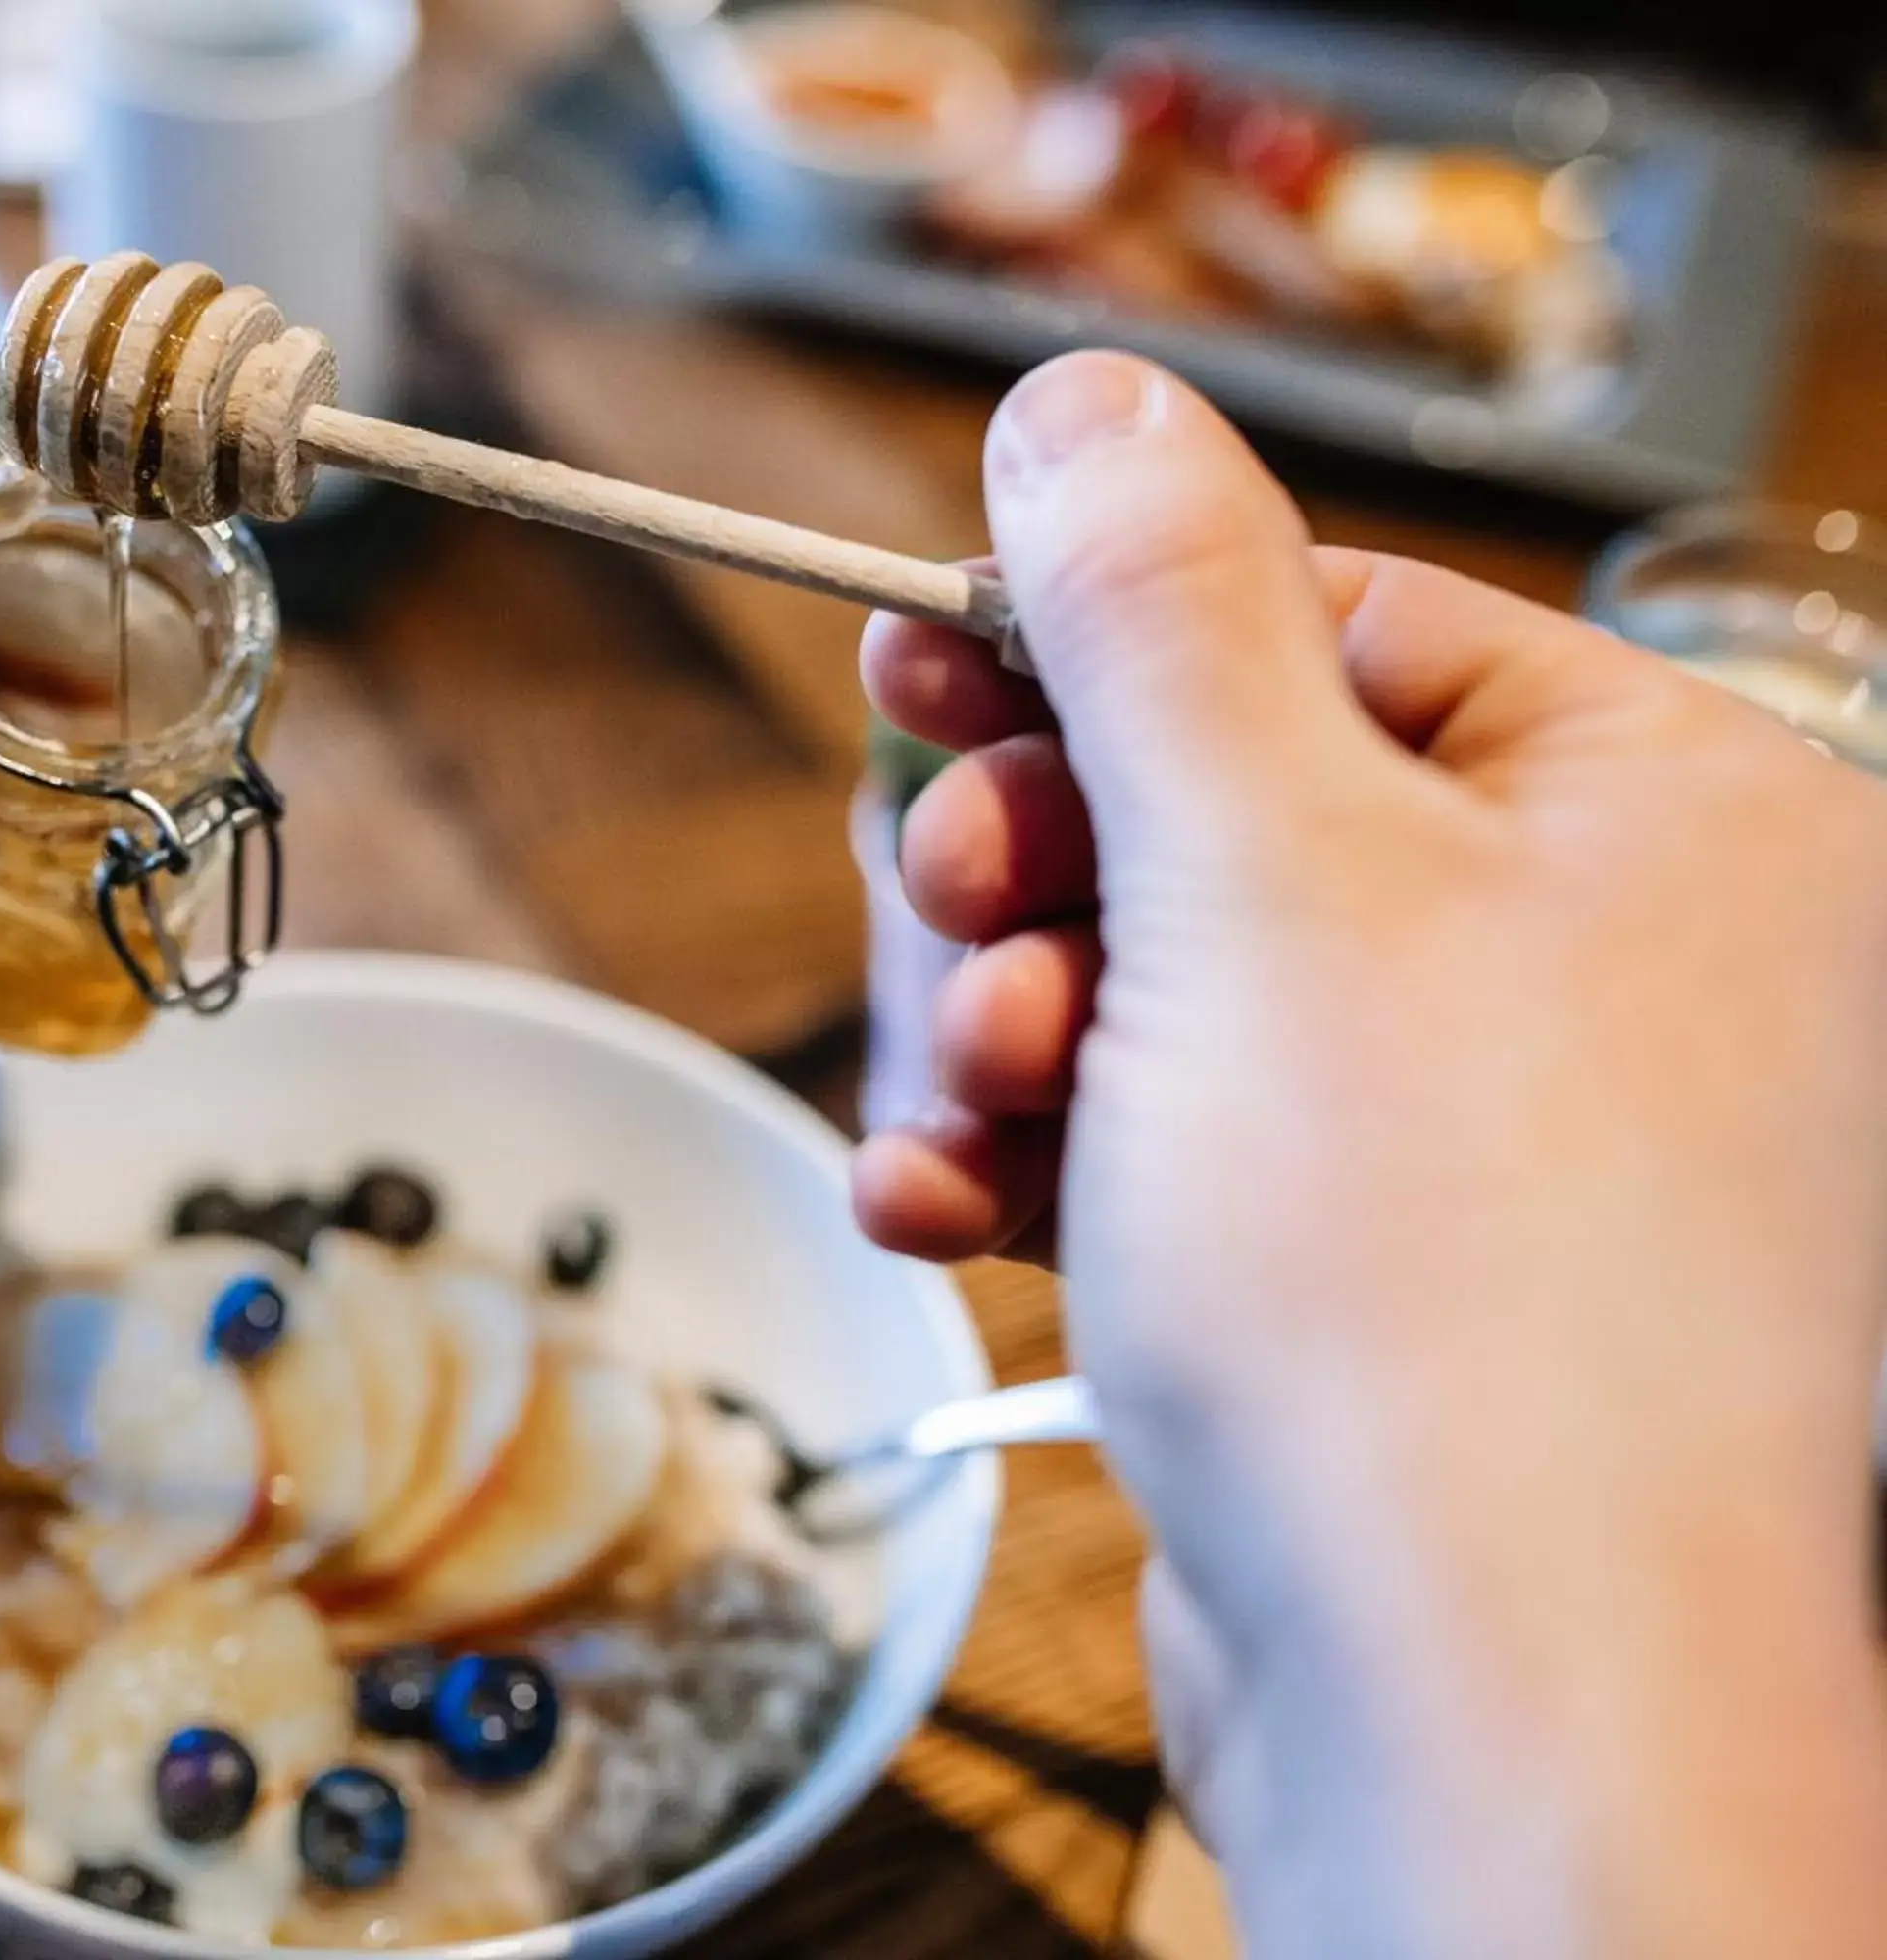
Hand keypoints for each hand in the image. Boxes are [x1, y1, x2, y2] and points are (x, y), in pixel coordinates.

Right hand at [856, 354, 1886, 1955]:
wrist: (1488, 1733)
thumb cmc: (1437, 1303)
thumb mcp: (1266, 873)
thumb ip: (1158, 613)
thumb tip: (1089, 401)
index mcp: (1667, 811)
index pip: (1329, 625)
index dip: (1090, 648)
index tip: (902, 671)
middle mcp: (1614, 965)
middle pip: (1224, 812)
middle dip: (1034, 880)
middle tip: (947, 913)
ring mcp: (1503, 1141)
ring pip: (1172, 994)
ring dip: (1013, 1035)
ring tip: (968, 1104)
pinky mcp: (1391, 1287)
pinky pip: (1185, 1153)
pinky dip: (1048, 1167)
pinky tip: (952, 1209)